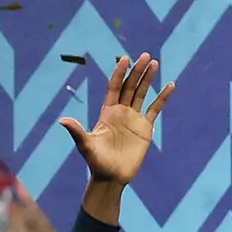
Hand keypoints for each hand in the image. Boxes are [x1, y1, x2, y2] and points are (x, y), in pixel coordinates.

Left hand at [60, 52, 169, 193]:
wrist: (111, 176)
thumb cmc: (96, 162)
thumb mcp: (85, 145)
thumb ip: (77, 131)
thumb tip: (62, 120)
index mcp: (107, 113)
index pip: (114, 87)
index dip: (119, 73)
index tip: (124, 58)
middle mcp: (120, 112)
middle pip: (130, 86)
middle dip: (137, 71)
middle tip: (146, 55)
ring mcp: (133, 119)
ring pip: (142, 94)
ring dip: (149, 79)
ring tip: (155, 63)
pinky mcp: (145, 128)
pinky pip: (155, 109)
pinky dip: (162, 98)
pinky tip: (170, 85)